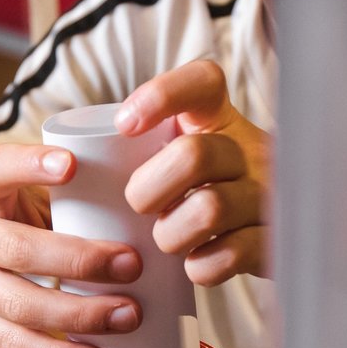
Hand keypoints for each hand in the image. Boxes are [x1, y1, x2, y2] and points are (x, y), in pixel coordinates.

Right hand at [0, 142, 142, 347]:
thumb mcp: (6, 193)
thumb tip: (144, 204)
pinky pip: (13, 343)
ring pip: (20, 305)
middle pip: (19, 251)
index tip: (71, 164)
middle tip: (132, 264)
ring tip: (127, 315)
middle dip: (80, 261)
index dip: (31, 166)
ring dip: (79, 314)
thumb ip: (55, 196)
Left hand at [115, 60, 271, 285]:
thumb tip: (65, 162)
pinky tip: (194, 265)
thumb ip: (148, 149)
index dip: (162, 95)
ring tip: (165, 242)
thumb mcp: (186, 159)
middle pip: (194, 154)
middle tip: (138, 206)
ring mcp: (266, 195)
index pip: (204, 81)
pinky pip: (231, 253)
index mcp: (222, 121)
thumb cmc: (204, 196)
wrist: (281, 239)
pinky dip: (202, 266)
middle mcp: (250, 150)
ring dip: (172, 233)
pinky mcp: (272, 241)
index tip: (125, 125)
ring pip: (210, 208)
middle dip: (150, 188)